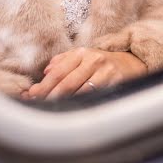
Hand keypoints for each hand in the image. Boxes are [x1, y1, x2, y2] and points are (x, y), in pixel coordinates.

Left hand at [22, 47, 147, 100]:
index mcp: (82, 52)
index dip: (43, 85)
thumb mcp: (83, 56)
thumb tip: (45, 71)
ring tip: (51, 109)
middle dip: (50, 96)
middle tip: (37, 106)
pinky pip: (95, 95)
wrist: (132, 62)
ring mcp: (105, 71)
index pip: (57, 71)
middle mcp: (93, 59)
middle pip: (66, 83)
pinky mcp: (116, 82)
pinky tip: (73, 109)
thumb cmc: (101, 63)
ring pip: (79, 91)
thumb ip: (63, 61)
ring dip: (64, 102)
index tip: (31, 95)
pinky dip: (82, 103)